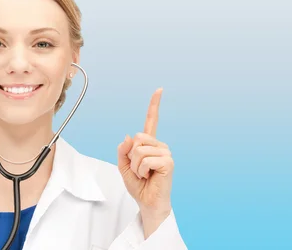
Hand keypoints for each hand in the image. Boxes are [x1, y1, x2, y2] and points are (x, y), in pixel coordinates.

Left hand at [118, 88, 173, 221]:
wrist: (147, 202)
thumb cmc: (139, 185)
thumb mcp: (124, 165)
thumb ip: (123, 150)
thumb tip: (129, 136)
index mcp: (149, 144)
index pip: (152, 121)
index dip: (154, 105)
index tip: (159, 89)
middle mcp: (160, 145)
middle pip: (136, 139)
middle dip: (131, 156)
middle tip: (139, 170)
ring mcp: (165, 153)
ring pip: (139, 150)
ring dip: (136, 166)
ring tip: (144, 174)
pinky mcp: (168, 162)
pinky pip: (146, 160)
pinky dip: (142, 170)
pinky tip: (149, 176)